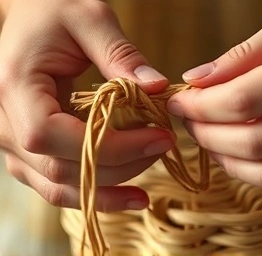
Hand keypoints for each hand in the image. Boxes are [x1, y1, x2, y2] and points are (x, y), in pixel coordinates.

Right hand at [0, 0, 173, 211]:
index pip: (52, 135)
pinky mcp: (30, 150)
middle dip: (118, 168)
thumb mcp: (90, 19)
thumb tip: (156, 88)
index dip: (109, 147)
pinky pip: (56, 183)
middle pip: (59, 168)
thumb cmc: (54, 11)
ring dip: (105, 192)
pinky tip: (123, 194)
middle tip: (161, 150)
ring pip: (55, 186)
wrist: (31, 17)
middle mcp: (5, 122)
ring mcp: (14, 142)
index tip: (157, 138)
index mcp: (15, 88)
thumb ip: (121, 55)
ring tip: (144, 195)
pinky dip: (91, 192)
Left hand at [167, 0, 261, 187]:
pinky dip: (253, 168)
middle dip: (206, 133)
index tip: (178, 102)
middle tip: (188, 119)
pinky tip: (237, 151)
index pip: (240, 101)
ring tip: (207, 137)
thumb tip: (196, 81)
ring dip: (225, 157)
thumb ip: (242, 57)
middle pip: (250, 141)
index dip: (199, 106)